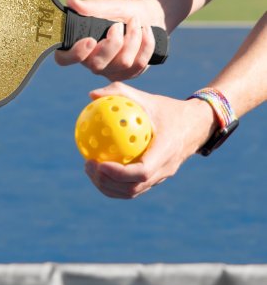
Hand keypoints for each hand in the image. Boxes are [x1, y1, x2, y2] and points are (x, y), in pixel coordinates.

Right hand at [55, 0, 164, 80]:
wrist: (146, 16)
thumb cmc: (121, 12)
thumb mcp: (108, 6)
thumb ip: (91, 7)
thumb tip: (71, 2)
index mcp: (78, 46)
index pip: (64, 59)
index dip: (75, 54)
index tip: (90, 40)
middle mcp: (91, 63)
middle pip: (97, 65)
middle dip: (113, 43)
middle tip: (118, 25)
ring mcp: (110, 71)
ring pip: (123, 63)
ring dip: (133, 38)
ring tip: (135, 22)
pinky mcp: (128, 74)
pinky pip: (139, 64)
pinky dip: (146, 43)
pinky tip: (146, 31)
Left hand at [83, 82, 217, 198]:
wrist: (196, 125)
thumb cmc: (168, 109)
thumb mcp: (147, 98)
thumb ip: (120, 93)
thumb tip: (91, 95)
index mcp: (166, 151)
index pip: (142, 172)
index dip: (119, 173)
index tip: (99, 163)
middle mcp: (165, 169)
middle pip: (133, 188)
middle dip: (107, 182)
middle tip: (88, 164)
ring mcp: (161, 177)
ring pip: (132, 192)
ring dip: (108, 186)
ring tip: (89, 169)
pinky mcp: (156, 179)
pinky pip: (133, 187)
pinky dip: (114, 184)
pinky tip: (98, 169)